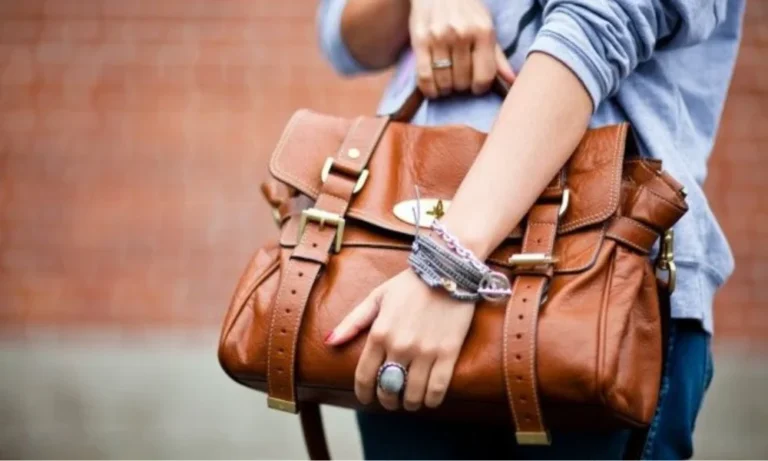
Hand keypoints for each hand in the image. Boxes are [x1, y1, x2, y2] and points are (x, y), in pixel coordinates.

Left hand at [325, 269, 474, 410]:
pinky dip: (431, 400)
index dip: (363, 393)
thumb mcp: (376, 297)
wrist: (447, 270)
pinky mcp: (447, 353)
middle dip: (387, 400)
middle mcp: (400, 345)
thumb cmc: (409, 285)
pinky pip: (437, 389)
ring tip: (410, 400)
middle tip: (390, 400)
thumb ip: (352, 322)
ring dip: (409, 403)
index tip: (366, 398)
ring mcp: (425, 351)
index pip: (364, 376)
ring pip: (412, 394)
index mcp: (379, 333)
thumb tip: (329, 342)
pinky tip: (429, 399)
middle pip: (387, 389)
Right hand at [409, 0, 515, 97]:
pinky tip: (433, 89)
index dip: (481, 87)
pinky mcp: (420, 41)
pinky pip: (424, 76)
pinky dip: (429, 89)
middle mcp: (462, 35)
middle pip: (463, 81)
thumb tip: (512, 80)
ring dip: (446, 88)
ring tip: (447, 83)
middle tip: (459, 80)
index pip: (484, 76)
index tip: (476, 85)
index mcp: (483, 32)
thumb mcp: (487, 28)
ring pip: (444, 81)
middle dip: (462, 86)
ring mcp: (439, 38)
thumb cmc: (467, 10)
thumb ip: (498, 56)